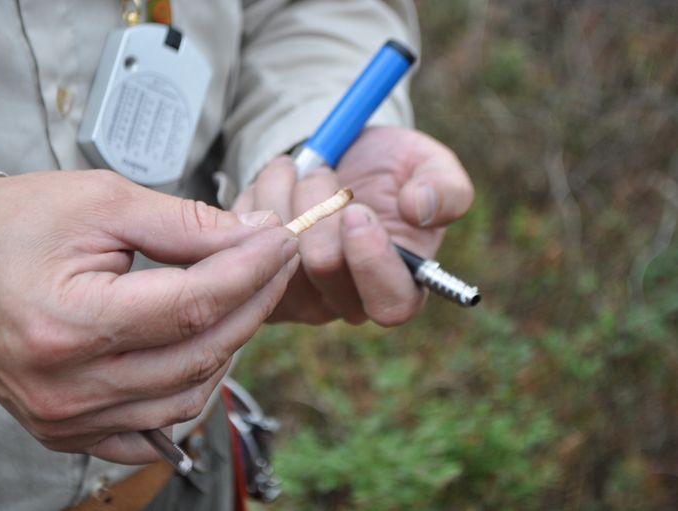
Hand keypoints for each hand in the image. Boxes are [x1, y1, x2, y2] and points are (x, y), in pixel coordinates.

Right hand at [0, 170, 298, 463]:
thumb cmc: (15, 228)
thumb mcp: (101, 203)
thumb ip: (184, 224)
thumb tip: (252, 235)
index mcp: (70, 322)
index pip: (193, 304)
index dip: (249, 271)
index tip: (279, 240)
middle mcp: (69, 385)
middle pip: (199, 352)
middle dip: (253, 301)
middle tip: (274, 261)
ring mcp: (69, 418)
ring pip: (188, 395)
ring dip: (229, 345)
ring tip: (242, 298)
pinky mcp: (71, 431)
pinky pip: (156, 429)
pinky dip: (192, 390)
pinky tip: (205, 352)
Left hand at [233, 126, 472, 324]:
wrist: (338, 163)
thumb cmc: (390, 170)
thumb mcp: (429, 165)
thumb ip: (444, 187)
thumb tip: (420, 209)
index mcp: (398, 286)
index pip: (389, 304)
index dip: (370, 259)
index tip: (357, 210)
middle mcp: (347, 302)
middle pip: (322, 266)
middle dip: (318, 200)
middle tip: (321, 170)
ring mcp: (298, 298)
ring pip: (276, 248)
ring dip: (281, 193)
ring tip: (294, 170)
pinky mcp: (257, 282)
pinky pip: (242, 242)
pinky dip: (252, 201)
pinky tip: (270, 186)